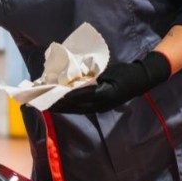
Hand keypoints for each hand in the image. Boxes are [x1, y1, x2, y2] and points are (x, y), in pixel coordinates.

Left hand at [49, 52, 170, 113]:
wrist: (141, 80)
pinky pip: (81, 108)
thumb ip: (90, 75)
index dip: (61, 95)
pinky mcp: (101, 108)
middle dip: (56, 103)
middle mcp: (101, 104)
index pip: (77, 95)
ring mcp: (101, 108)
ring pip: (76, 109)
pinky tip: (60, 104)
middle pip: (73, 105)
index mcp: (103, 94)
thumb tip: (71, 76)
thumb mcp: (107, 71)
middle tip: (40, 100)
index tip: (47, 92)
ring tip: (45, 103)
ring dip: (60, 107)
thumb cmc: (124, 72)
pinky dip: (69, 106)